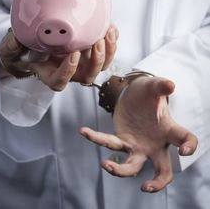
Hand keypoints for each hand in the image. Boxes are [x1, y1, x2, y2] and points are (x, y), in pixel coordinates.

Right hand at [0, 25, 117, 89]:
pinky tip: (109, 25)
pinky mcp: (91, 49)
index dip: (69, 70)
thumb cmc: (22, 47)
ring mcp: (82, 62)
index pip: (61, 81)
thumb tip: (19, 39)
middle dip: (96, 61)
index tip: (73, 53)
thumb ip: (13, 46)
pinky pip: (106, 48)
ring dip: (108, 50)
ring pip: (101, 64)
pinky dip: (111, 38)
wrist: (34, 37)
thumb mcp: (12, 47)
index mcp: (50, 74)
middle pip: (87, 75)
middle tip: (96, 42)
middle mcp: (69, 71)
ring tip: (107, 32)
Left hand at [80, 76, 197, 192]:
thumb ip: (161, 85)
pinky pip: (109, 143)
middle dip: (157, 183)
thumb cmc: (148, 92)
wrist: (133, 93)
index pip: (185, 139)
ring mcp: (138, 146)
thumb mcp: (154, 86)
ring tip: (105, 165)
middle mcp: (155, 144)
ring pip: (132, 165)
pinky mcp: (122, 141)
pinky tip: (84, 131)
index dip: (189, 147)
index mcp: (169, 130)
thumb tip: (170, 85)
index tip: (184, 151)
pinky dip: (96, 138)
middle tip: (145, 187)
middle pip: (162, 170)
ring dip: (119, 170)